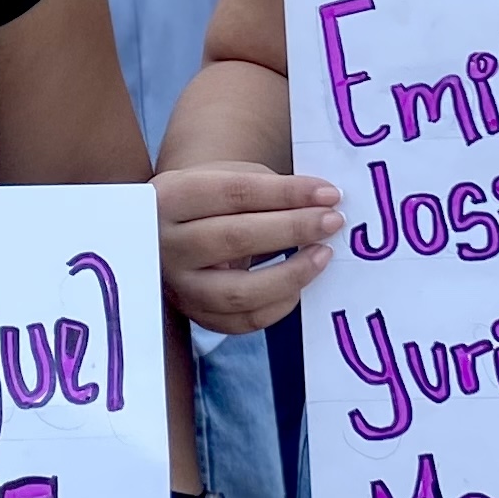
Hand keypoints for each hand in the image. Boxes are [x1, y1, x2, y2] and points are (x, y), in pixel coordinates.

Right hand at [157, 162, 340, 334]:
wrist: (171, 229)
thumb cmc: (212, 197)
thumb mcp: (229, 176)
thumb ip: (272, 189)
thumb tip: (324, 203)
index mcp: (170, 196)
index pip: (235, 193)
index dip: (287, 193)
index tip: (328, 194)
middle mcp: (166, 244)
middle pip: (235, 238)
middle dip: (293, 229)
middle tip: (332, 221)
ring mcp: (178, 285)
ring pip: (237, 292)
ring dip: (290, 274)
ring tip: (322, 254)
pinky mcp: (193, 314)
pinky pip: (241, 322)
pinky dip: (277, 305)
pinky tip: (299, 285)